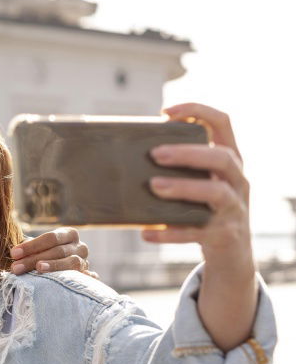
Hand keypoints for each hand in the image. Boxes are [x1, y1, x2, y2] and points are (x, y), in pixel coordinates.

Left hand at [10, 227, 94, 277]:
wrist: (65, 263)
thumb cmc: (45, 254)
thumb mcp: (39, 247)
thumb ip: (30, 247)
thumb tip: (15, 253)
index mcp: (69, 234)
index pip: (50, 238)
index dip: (31, 246)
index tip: (13, 254)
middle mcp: (80, 246)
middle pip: (58, 251)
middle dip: (34, 259)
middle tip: (16, 267)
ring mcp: (86, 261)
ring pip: (72, 263)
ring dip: (54, 266)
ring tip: (38, 269)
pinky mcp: (89, 276)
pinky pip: (89, 277)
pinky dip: (85, 278)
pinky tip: (74, 282)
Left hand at [142, 103, 251, 262]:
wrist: (231, 253)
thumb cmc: (204, 210)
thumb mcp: (199, 184)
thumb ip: (178, 168)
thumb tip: (127, 156)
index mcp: (229, 160)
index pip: (222, 123)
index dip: (198, 111)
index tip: (166, 112)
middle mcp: (237, 181)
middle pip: (222, 157)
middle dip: (188, 153)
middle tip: (155, 154)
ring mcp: (234, 209)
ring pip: (216, 192)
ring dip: (184, 187)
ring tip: (154, 186)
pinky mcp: (223, 235)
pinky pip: (197, 232)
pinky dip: (171, 232)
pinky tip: (146, 233)